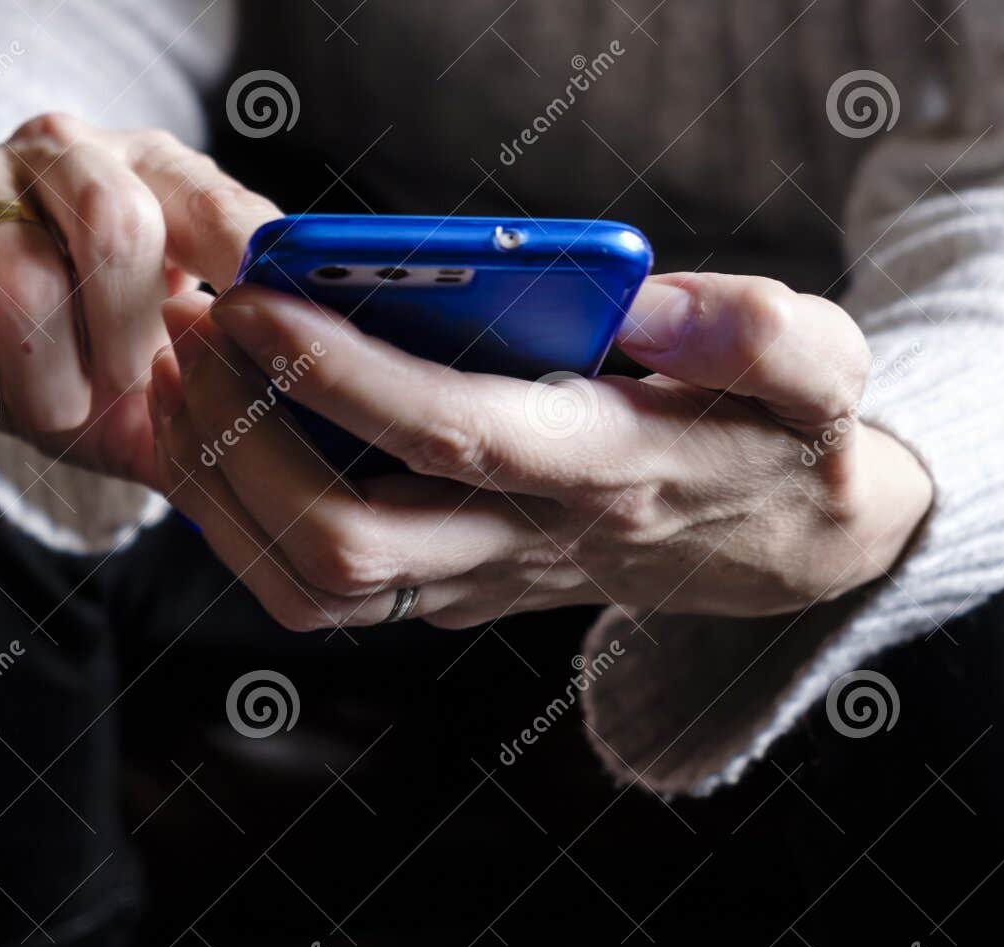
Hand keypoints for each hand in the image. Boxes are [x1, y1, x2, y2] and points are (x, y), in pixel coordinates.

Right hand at [0, 114, 279, 487]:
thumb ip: (224, 398)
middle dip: (126, 333)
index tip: (271, 327)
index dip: (244, 266)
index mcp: (156, 180)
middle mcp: (71, 157)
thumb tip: (300, 422)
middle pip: (116, 221)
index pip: (214, 206)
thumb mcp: (160, 392)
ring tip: (55, 403)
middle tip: (126, 385)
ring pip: (19, 264)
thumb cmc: (82, 365)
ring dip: (44, 368)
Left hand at [147, 272, 932, 629]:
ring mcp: (480, 580)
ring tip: (182, 378)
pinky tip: (218, 430)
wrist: (781, 553)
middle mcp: (529, 542)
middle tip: (195, 334)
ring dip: (224, 491)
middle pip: (348, 542)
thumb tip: (648, 305)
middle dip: (244, 444)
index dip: (345, 375)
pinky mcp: (451, 590)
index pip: (457, 434)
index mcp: (609, 470)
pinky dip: (244, 518)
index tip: (254, 300)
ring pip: (313, 586)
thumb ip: (761, 335)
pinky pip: (319, 589)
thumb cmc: (787, 442)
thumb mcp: (821, 372)